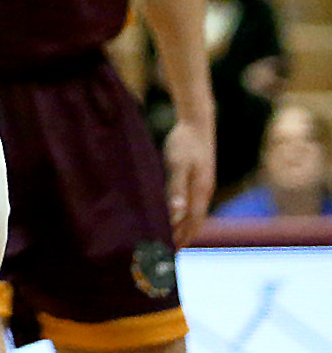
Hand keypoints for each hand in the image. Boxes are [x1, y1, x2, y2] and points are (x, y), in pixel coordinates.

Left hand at [163, 116, 213, 244]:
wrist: (197, 123)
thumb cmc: (185, 143)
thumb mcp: (178, 164)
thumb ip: (177, 188)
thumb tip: (176, 213)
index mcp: (201, 191)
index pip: (192, 222)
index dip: (182, 237)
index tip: (173, 252)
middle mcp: (204, 192)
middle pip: (196, 221)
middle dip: (185, 237)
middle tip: (171, 253)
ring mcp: (203, 185)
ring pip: (195, 213)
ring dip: (185, 227)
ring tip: (173, 240)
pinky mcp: (198, 179)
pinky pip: (193, 203)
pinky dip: (185, 215)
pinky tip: (176, 216)